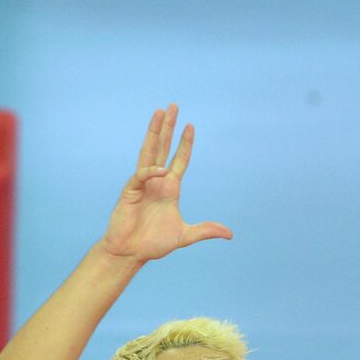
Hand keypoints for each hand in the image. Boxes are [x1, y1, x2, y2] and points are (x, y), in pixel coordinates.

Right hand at [100, 104, 231, 264]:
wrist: (130, 253)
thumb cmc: (152, 243)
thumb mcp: (184, 236)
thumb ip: (205, 231)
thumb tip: (230, 234)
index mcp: (169, 188)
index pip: (179, 160)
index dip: (185, 144)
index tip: (190, 126)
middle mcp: (156, 181)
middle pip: (162, 147)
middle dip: (168, 127)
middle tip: (172, 106)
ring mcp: (142, 184)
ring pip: (149, 151)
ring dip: (154, 132)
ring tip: (159, 112)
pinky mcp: (130, 191)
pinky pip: (141, 176)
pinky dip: (151, 172)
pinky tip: (162, 171)